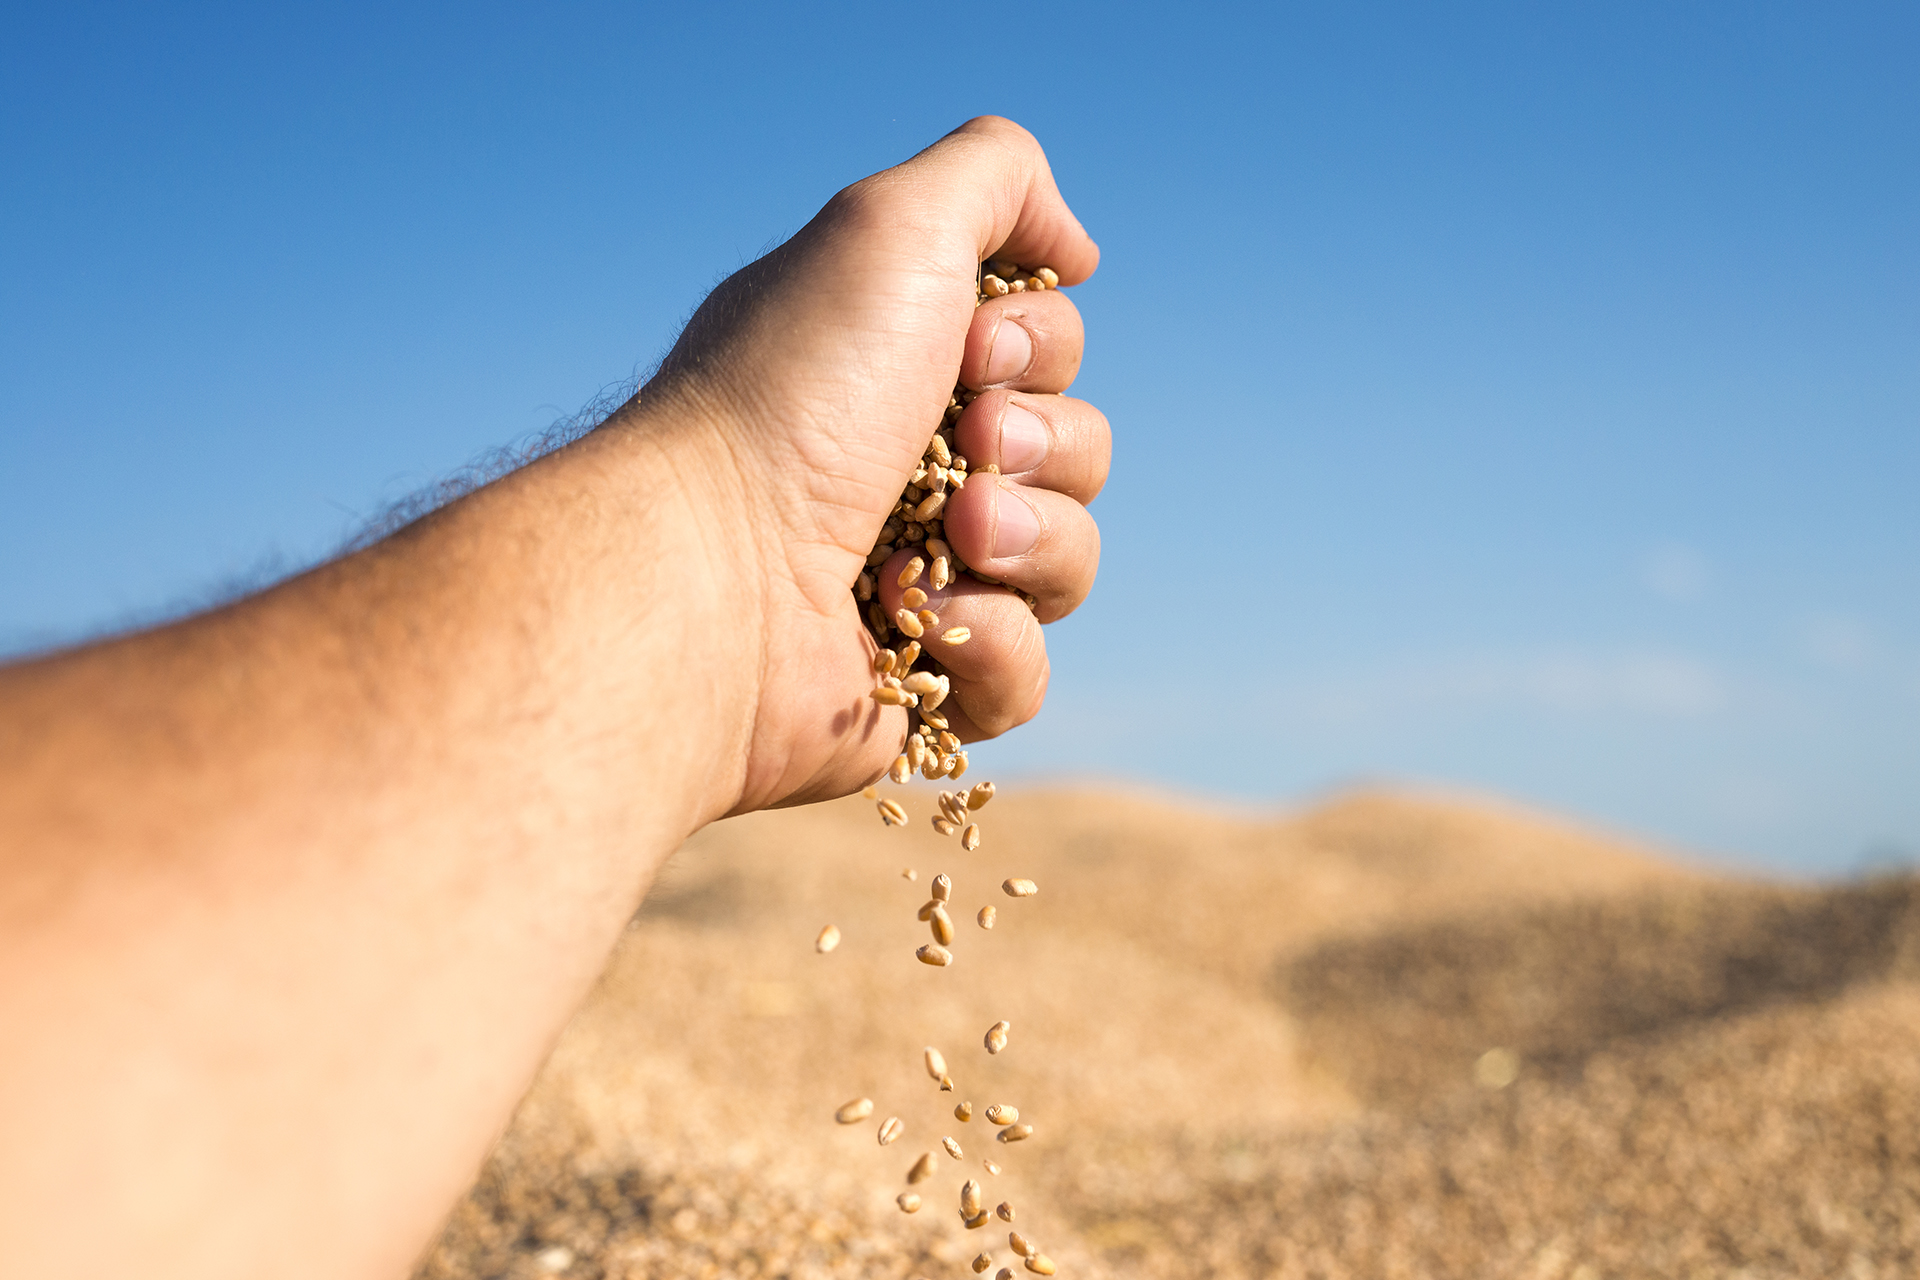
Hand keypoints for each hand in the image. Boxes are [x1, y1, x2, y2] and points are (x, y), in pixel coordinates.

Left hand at [625, 116, 1108, 813]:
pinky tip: (914, 625)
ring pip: (1068, 565)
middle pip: (1077, 454)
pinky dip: (990, 646)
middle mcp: (906, 471)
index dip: (1035, 350)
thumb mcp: (891, 226)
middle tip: (961, 448)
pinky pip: (1025, 678)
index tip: (967, 352)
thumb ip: (999, 178)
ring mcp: (916, 585)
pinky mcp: (916, 691)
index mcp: (897, 368)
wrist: (708, 574)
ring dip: (1024, 543)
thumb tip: (1076, 249)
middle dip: (1038, 446)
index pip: (1050, 355)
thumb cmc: (788, 398)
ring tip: (940, 542)